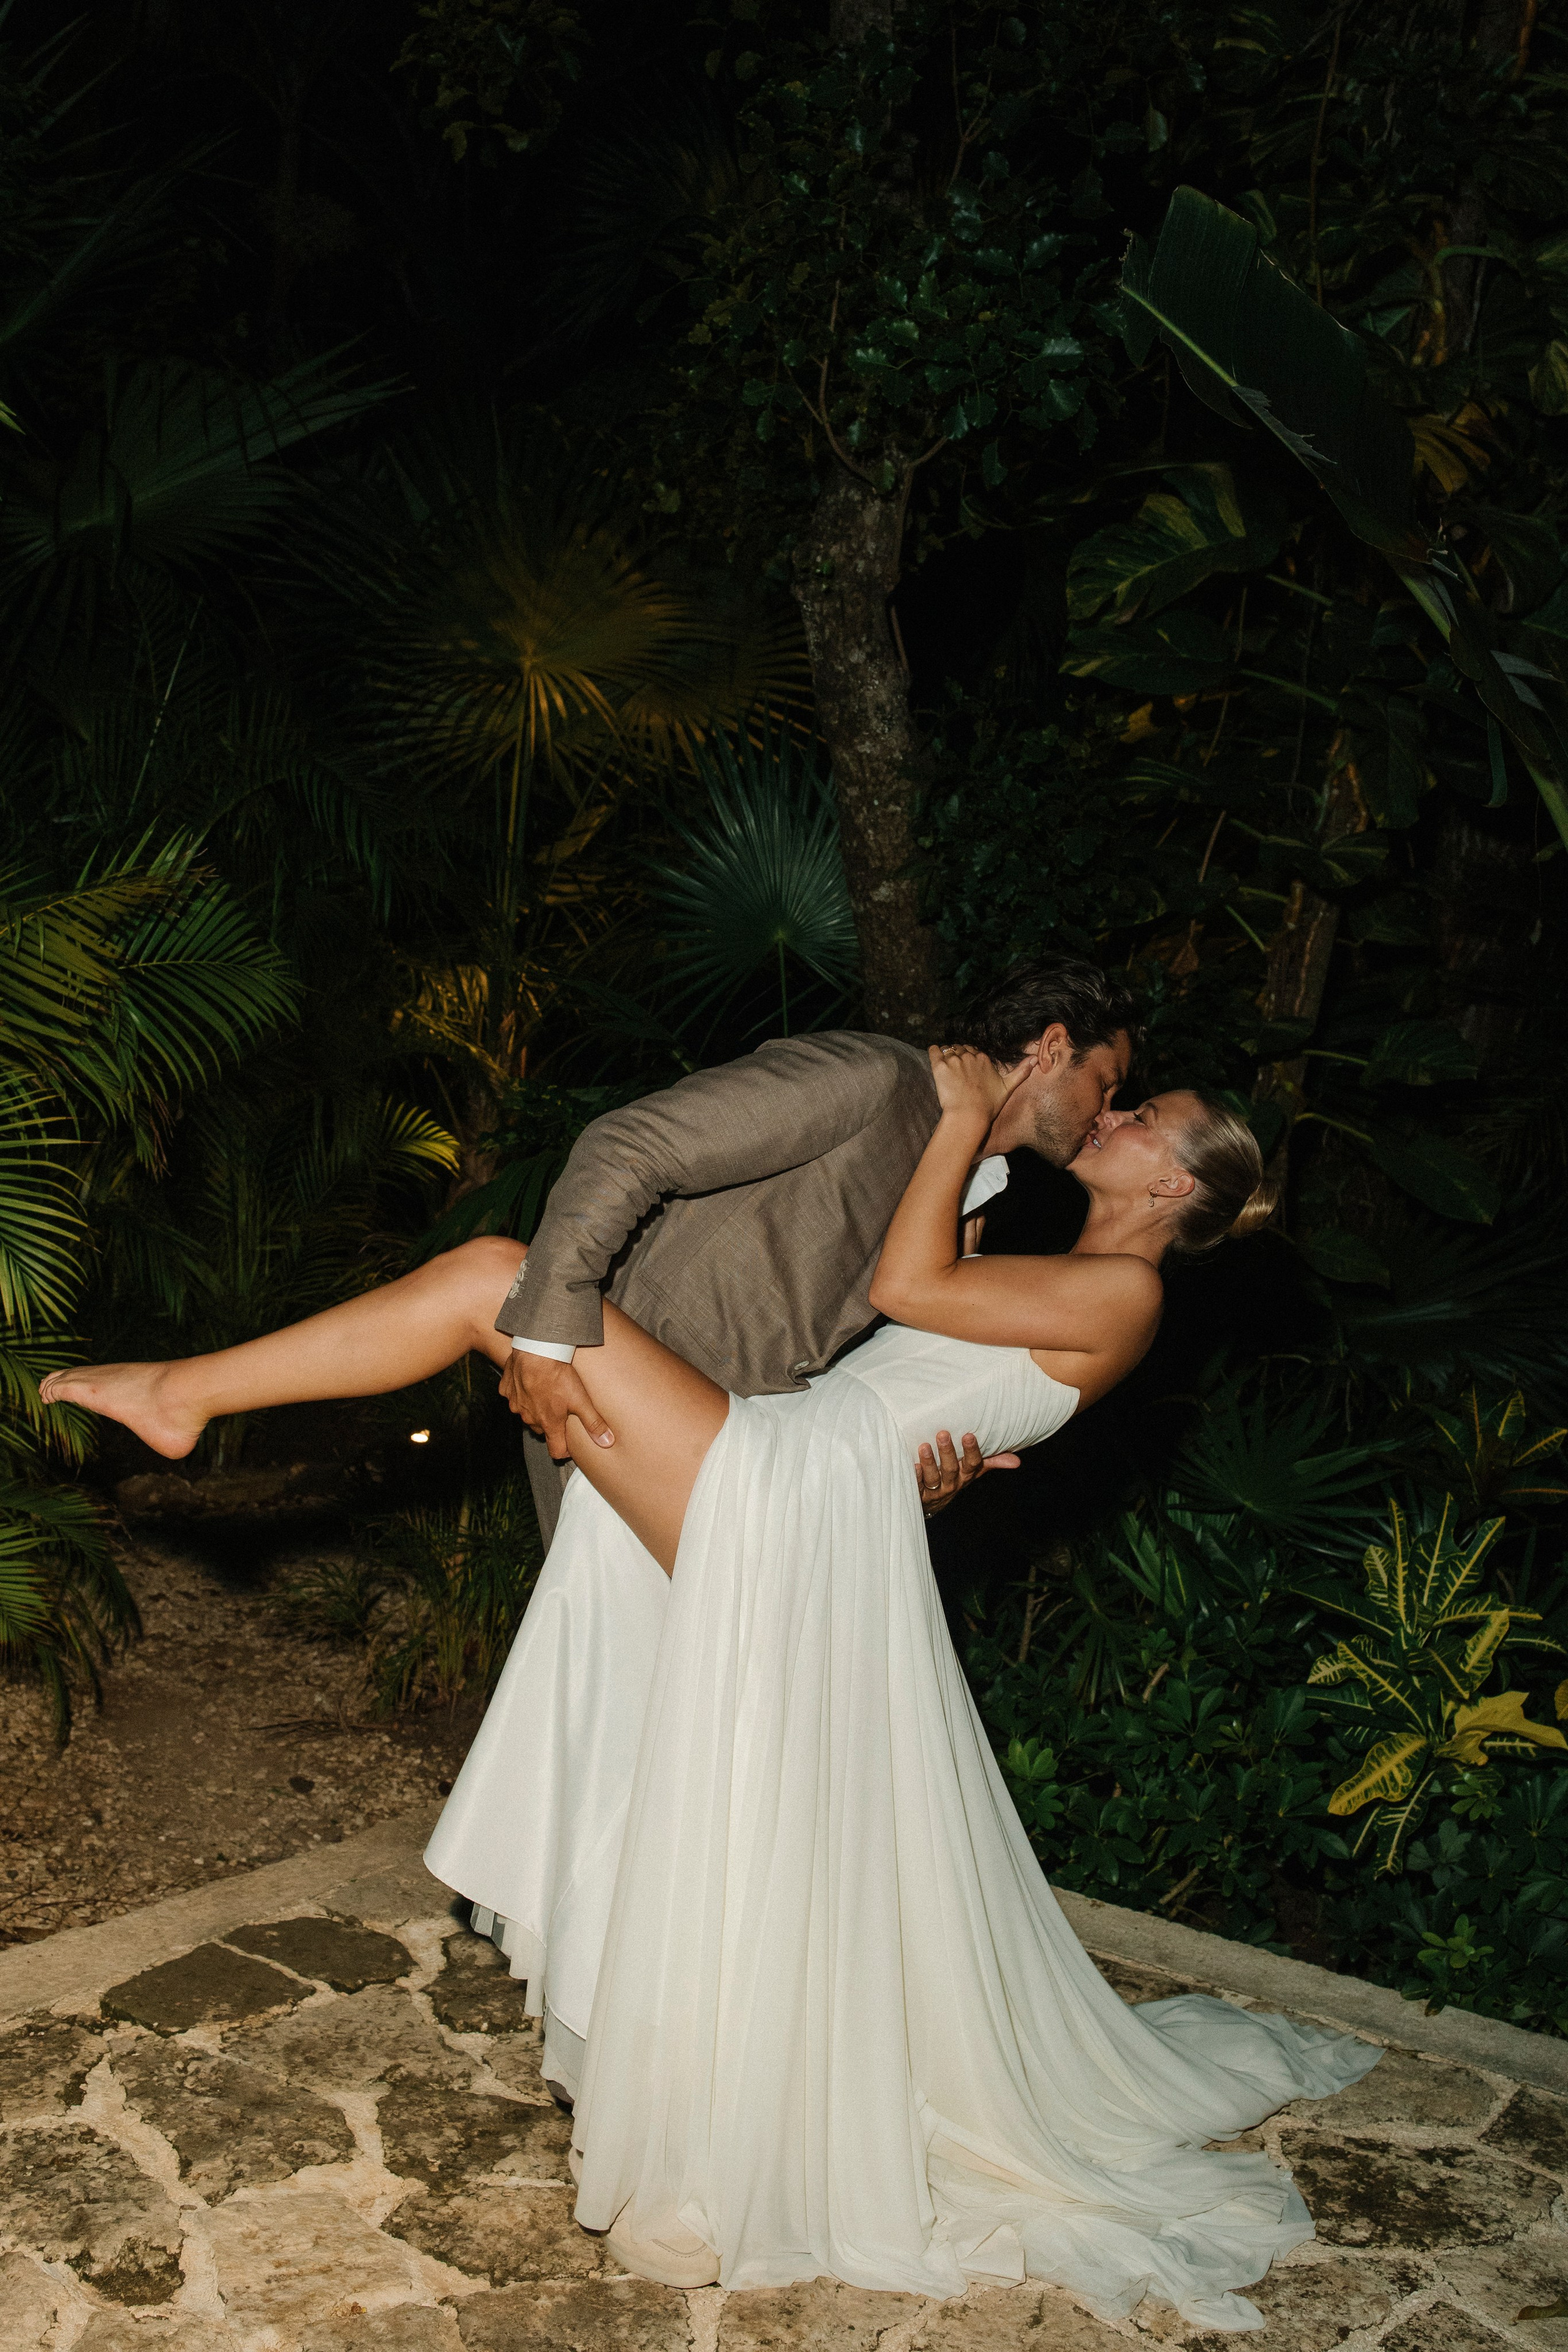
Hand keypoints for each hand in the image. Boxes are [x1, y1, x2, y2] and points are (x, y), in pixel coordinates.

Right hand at [497, 1352, 613, 1457]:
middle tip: (561, 1408)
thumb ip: (593, 1422)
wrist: (535, 1350)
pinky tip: (532, 1381)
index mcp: (549, 1424)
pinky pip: (515, 1397)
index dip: (565, 1450)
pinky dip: (522, 1393)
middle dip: (551, 1423)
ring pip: (528, 1413)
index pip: (556, 1451)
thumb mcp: (581, 1399)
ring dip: (536, 1408)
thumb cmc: (557, 1375)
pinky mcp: (506, 1390)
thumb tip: (606, 1441)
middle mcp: (529, 1418)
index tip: (570, 1443)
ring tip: (547, 1392)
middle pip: (542, 1430)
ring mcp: (516, 1405)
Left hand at [916, 1428, 1020, 1516]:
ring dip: (929, 1462)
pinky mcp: (919, 1494)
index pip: (972, 1464)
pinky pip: (917, 1486)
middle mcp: (951, 1483)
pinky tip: (913, 1466)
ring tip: (924, 1446)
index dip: (971, 1451)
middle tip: (942, 1434)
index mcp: (965, 1475)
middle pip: (951, 1469)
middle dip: (947, 1452)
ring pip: (933, 1478)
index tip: (969, 1435)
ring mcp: (935, 1490)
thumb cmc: (954, 1477)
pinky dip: (915, 1476)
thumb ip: (992, 1462)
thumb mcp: (973, 1471)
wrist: (932, 1504)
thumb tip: (1017, 1461)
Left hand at [928, 1043, 1029, 1127]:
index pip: (974, 1051)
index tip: (968, 1068)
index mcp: (984, 1059)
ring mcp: (954, 1060)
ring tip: (946, 1066)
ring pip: (948, 1049)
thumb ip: (1021, 1072)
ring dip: (946, 1054)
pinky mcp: (939, 1066)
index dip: (970, 1058)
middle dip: (958, 1056)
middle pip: (961, 1049)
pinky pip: (934, 1051)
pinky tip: (934, 1055)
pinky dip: (933, 1051)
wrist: (969, 1115)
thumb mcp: (1008, 1088)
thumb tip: (1035, 1059)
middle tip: (956, 1069)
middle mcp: (969, 1056)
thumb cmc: (988, 1105)